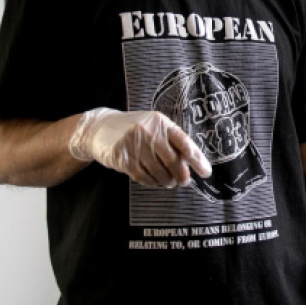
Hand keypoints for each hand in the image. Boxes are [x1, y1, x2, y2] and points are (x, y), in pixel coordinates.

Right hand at [68, 107, 211, 186]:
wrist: (99, 128)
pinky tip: (154, 181)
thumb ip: (170, 140)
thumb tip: (190, 164)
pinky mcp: (123, 158)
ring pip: (159, 171)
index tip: (206, 172)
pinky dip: (152, 182)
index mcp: (161, 122)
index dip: (197, 160)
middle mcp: (149, 132)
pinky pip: (144, 177)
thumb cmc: (133, 129)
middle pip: (173, 161)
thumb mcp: (153, 126)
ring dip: (166, 180)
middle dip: (182, 175)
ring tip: (168, 181)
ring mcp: (135, 145)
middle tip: (184, 181)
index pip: (185, 143)